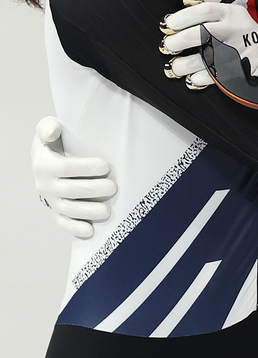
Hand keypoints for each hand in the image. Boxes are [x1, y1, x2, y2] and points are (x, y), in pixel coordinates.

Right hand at [32, 117, 116, 238]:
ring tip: (107, 212)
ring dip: (88, 212)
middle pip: (70, 190)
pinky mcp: (56, 210)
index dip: (85, 168)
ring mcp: (51, 200)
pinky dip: (75, 228)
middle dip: (93, 190)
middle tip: (113, 187)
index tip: (106, 166)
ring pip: (68, 209)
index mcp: (44, 164)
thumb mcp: (48, 128)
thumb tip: (53, 130)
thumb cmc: (54, 140)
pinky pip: (63, 223)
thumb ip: (49, 127)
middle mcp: (45, 185)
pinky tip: (90, 231)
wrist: (44, 158)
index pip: (65, 168)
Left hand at [160, 1, 257, 85]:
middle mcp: (235, 30)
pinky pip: (214, 77)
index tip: (168, 25)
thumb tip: (184, 1)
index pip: (205, 11)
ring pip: (205, 58)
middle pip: (202, 33)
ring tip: (174, 67)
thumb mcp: (230, 14)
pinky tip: (191, 78)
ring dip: (184, 64)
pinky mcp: (240, 70)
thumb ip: (209, 8)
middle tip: (167, 45)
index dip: (183, 17)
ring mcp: (238, 51)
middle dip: (179, 40)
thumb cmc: (241, 32)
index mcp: (232, 14)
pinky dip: (199, 78)